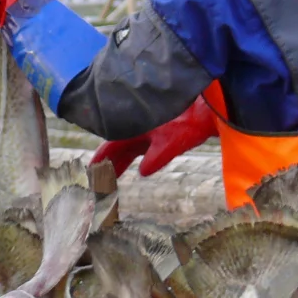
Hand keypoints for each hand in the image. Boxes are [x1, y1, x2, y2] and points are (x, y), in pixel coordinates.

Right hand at [91, 97, 219, 177]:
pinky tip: (131, 170)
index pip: (110, 146)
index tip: (89, 173)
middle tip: (96, 183)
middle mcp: (137, 130)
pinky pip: (136, 150)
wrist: (208, 114)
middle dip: (105, 166)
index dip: (99, 160)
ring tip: (108, 181)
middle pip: (115, 150)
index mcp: (135, 129)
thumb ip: (157, 157)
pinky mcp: (157, 137)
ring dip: (117, 164)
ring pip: (125, 150)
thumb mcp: (173, 142)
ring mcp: (147, 133)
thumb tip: (143, 172)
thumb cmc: (190, 125)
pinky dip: (130, 160)